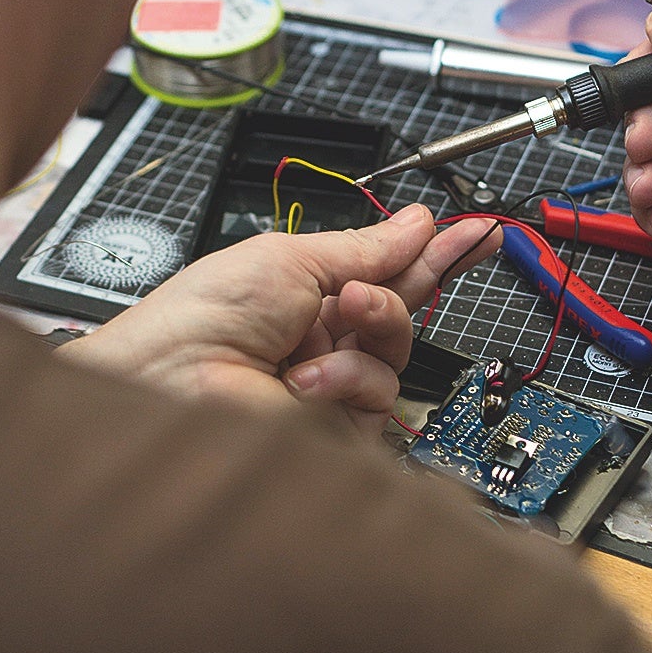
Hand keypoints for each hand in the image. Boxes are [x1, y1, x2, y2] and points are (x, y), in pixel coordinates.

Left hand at [60, 203, 502, 434]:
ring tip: (343, 313)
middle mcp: (324, 340)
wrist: (174, 378)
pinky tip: (308, 377)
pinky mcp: (338, 430)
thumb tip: (416, 223)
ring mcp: (332, 387)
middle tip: (455, 243)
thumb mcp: (291, 258)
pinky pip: (380, 396)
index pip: (385, 271)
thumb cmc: (209, 313)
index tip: (477, 232)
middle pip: (403, 310)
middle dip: (428, 273)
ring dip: (378, 322)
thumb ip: (364, 248)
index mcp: (307, 295)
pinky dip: (348, 377)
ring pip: (399, 352)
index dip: (432, 252)